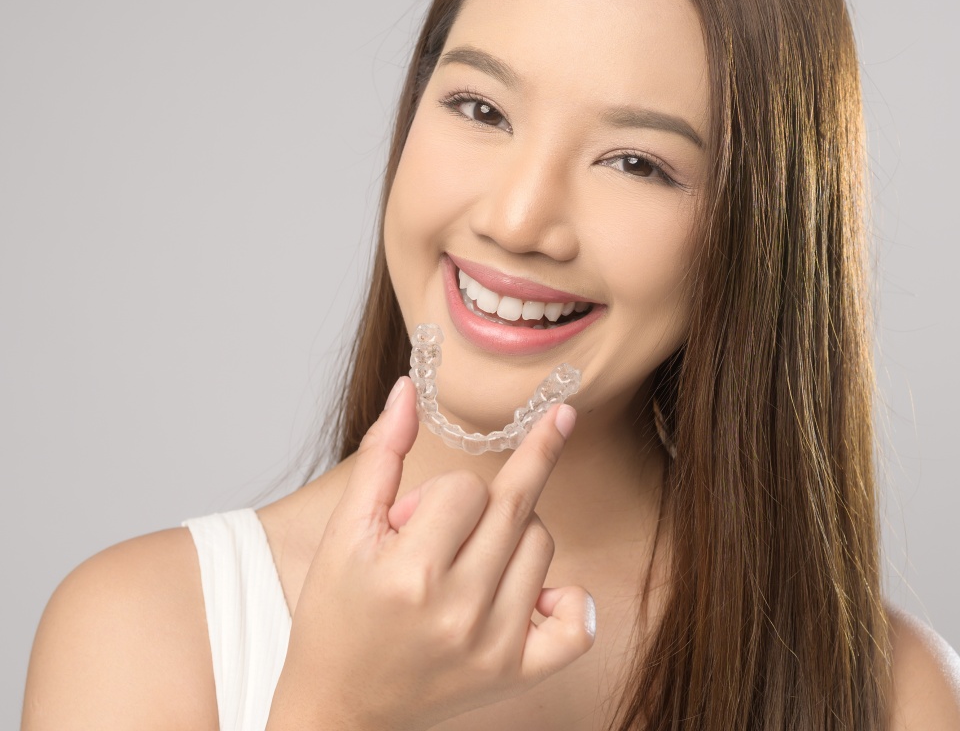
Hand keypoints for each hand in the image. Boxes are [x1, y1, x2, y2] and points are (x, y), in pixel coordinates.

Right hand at [267, 376, 594, 730]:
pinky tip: (538, 593)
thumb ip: (380, 454)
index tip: (412, 519)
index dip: (439, 494)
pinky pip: (577, 625)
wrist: (338, 710)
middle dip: (477, 503)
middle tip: (443, 528)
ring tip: (464, 565)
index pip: (466, 486)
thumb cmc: (337, 615)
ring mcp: (495, 647)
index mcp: (412, 573)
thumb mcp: (345, 531)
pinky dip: (567, 600)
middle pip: (513, 506)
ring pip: (541, 544)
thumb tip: (408, 389)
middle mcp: (460, 612)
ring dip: (510, 538)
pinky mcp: (516, 675)